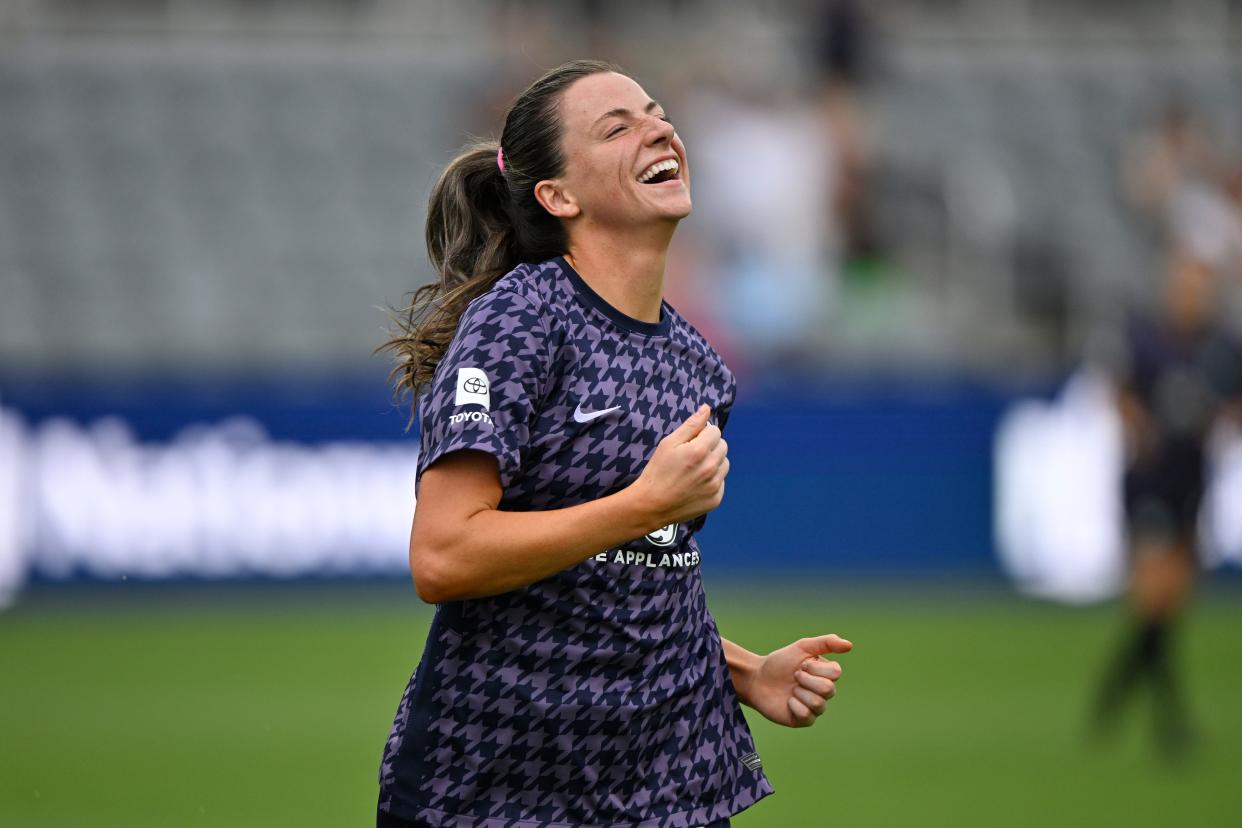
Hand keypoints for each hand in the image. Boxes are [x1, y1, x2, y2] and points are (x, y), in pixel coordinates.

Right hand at [628, 403, 728, 525]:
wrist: (651, 505)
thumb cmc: (657, 472)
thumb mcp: (668, 444)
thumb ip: (690, 425)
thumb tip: (707, 409)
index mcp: (699, 451)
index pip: (715, 431)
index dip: (703, 433)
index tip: (692, 441)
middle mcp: (711, 468)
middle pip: (723, 446)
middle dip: (710, 446)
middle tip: (692, 455)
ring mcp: (715, 485)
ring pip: (725, 464)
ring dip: (714, 463)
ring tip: (695, 470)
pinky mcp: (716, 499)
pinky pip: (721, 482)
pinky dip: (712, 480)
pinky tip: (696, 484)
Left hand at [738, 634, 852, 727]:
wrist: (757, 678)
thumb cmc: (779, 663)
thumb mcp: (802, 647)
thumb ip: (826, 643)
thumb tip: (850, 645)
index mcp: (826, 674)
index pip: (835, 673)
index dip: (815, 668)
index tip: (801, 664)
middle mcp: (824, 692)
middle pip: (828, 689)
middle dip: (806, 680)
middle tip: (794, 676)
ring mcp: (815, 708)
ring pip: (818, 703)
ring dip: (799, 692)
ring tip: (790, 689)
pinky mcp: (804, 720)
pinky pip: (807, 715)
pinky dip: (793, 705)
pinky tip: (787, 701)